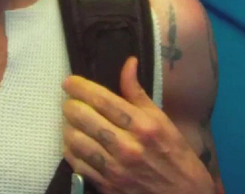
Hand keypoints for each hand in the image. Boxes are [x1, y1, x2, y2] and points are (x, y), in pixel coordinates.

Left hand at [62, 57, 213, 193]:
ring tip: (72, 122)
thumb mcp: (162, 121)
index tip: (69, 82)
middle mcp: (127, 146)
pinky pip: (76, 162)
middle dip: (70, 104)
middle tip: (70, 102)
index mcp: (143, 125)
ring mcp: (115, 168)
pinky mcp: (106, 185)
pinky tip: (75, 143)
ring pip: (74, 139)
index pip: (101, 99)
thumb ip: (138, 93)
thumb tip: (128, 63)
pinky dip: (70, 149)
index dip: (79, 87)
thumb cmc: (176, 155)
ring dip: (68, 126)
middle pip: (82, 116)